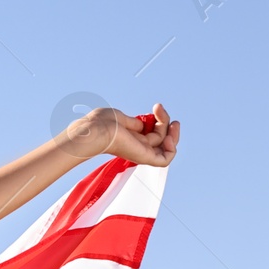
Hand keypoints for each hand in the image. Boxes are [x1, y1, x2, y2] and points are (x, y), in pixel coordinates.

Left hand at [56, 102, 178, 165]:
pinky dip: (171, 149)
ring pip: (166, 147)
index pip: (152, 131)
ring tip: (172, 122)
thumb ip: (135, 122)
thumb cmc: (100, 123)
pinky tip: (167, 137)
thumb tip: (144, 125)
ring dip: (173, 134)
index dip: (159, 119)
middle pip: (161, 137)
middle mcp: (136, 146)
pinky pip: (165, 160)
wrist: (94, 131)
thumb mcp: (121, 118)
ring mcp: (140, 152)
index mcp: (130, 137)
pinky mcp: (143, 158)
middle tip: (160, 109)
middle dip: (165, 121)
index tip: (156, 108)